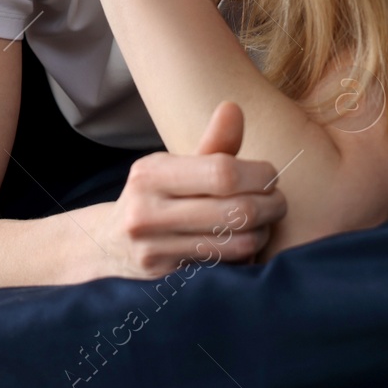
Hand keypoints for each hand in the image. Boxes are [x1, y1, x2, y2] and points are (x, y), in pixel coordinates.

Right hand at [98, 101, 284, 277]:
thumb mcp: (173, 168)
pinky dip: (246, 255)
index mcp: (150, 174)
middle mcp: (146, 212)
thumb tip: (233, 107)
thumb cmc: (154, 199)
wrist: (108, 246)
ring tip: (263, 223)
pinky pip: (228, 267)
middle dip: (272, 206)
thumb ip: (212, 144)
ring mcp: (155, 250)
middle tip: (278, 202)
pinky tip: (243, 244)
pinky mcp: (168, 279)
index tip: (271, 176)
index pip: (223, 172)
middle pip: (237, 210)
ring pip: (238, 243)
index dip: (260, 174)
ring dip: (263, 232)